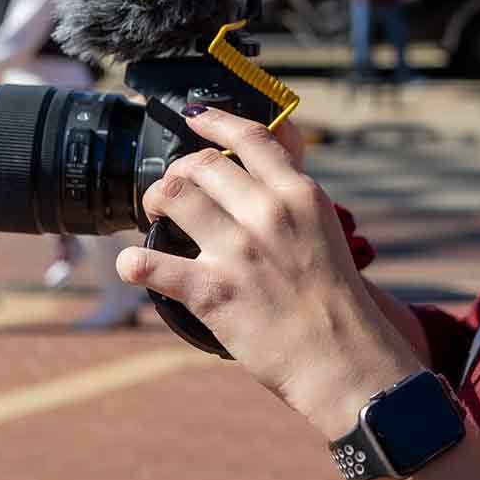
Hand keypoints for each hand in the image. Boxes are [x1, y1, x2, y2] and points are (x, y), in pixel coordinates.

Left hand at [117, 107, 415, 439]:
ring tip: (154, 217)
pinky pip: (150, 262)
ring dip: (154, 202)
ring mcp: (240, 251)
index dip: (214, 120)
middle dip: (179, 173)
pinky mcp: (214, 291)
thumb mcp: (325, 233)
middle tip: (173, 193)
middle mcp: (269, 214)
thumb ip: (292, 201)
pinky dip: (134, 262)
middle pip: (202, 165)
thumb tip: (261, 170)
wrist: (346, 361)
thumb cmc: (335, 302)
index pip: (251, 138)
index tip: (195, 117)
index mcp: (300, 196)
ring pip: (173, 196)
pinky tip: (134, 265)